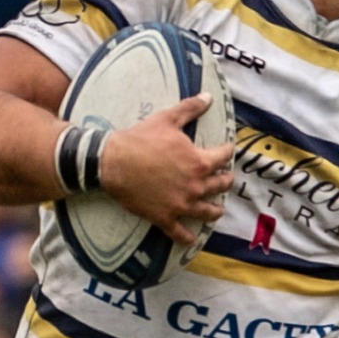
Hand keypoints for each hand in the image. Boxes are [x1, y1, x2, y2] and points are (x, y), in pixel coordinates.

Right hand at [98, 94, 233, 247]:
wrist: (111, 162)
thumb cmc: (139, 139)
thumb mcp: (166, 119)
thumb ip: (190, 108)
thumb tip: (208, 96)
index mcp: (200, 162)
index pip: (225, 156)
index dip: (227, 151)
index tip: (228, 150)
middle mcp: (196, 185)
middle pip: (222, 185)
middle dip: (225, 180)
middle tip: (225, 179)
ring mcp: (182, 204)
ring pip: (208, 212)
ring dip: (215, 210)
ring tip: (217, 210)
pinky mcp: (165, 217)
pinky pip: (181, 233)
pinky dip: (188, 238)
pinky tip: (193, 241)